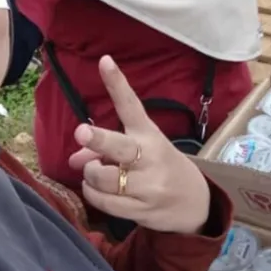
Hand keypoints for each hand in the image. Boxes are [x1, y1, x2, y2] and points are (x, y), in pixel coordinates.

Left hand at [68, 57, 210, 234]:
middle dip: (98, 140)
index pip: (131, 105)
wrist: (196, 204)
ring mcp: (148, 185)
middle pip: (120, 147)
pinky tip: (95, 189)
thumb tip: (74, 158)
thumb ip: (105, 150)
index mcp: (148, 134)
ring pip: (105, 179)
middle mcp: (149, 156)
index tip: (104, 61)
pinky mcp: (142, 209)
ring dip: (90, 174)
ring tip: (93, 171)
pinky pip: (106, 202)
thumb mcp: (140, 151)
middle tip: (81, 133)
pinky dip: (93, 194)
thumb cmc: (161, 168)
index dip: (117, 83)